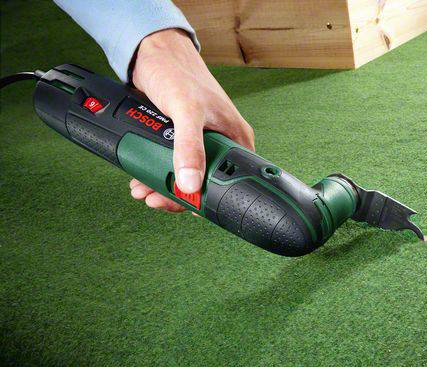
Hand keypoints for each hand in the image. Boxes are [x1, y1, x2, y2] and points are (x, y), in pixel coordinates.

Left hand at [128, 28, 254, 211]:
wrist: (153, 52)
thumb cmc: (178, 72)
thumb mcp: (186, 111)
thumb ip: (189, 147)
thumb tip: (190, 182)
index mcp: (235, 138)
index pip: (228, 180)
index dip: (206, 197)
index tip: (183, 204)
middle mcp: (221, 142)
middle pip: (204, 182)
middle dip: (176, 194)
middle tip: (154, 198)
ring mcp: (200, 141)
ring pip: (185, 175)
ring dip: (161, 185)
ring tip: (142, 189)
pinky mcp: (181, 138)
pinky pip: (171, 163)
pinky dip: (155, 172)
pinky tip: (141, 175)